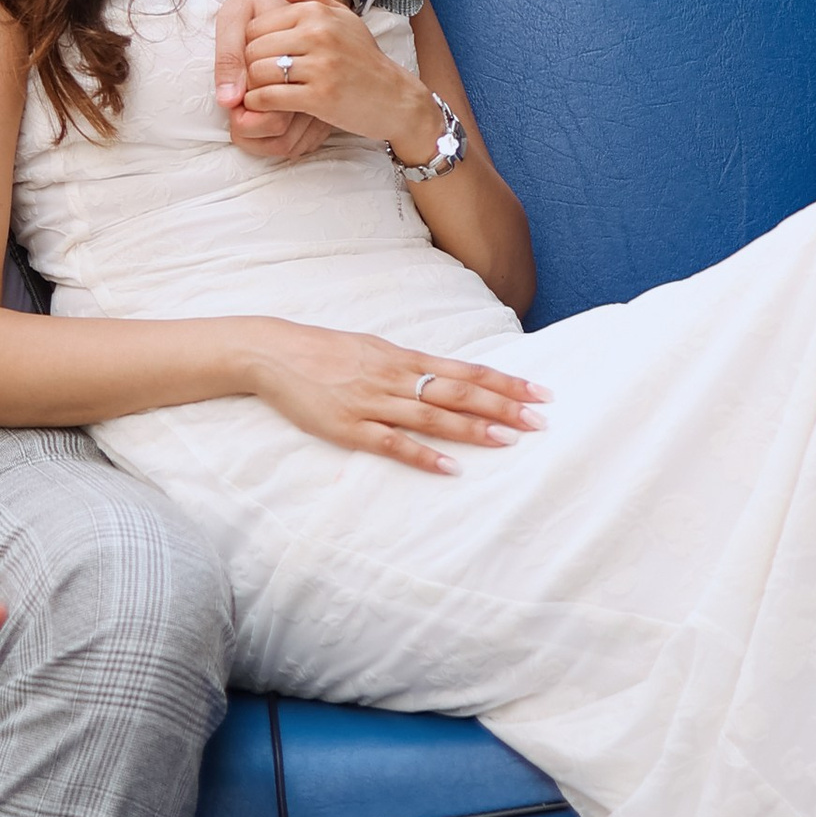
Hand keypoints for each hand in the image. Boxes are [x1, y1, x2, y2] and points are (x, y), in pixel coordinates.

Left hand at [241, 0, 437, 159]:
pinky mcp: (320, 97)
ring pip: (259, 73)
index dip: (251, 45)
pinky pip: (270, 98)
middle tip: (256, 79)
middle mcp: (318, 34)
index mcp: (317, 12)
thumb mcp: (338, 16)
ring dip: (253, 87)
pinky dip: (260, 104)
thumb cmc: (360, 56)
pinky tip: (266, 106)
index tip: (260, 59)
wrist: (394, 96)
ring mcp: (320, 66)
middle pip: (254, 49)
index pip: (256, 26)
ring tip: (260, 91)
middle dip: (249, 67)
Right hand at [247, 322, 549, 472]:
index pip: (466, 370)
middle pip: (459, 392)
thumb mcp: (374, 349)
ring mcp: (374, 403)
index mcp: (403, 356)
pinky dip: (425, 455)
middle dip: (503, 405)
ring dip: (474, 428)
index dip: (505, 381)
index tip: (539, 391)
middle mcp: (396, 377)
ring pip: (434, 416)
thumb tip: (447, 376)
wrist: (275, 353)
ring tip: (510, 439)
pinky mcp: (351, 428)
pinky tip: (451, 467)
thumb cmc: (327, 351)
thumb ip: (410, 365)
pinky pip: (394, 443)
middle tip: (541, 418)